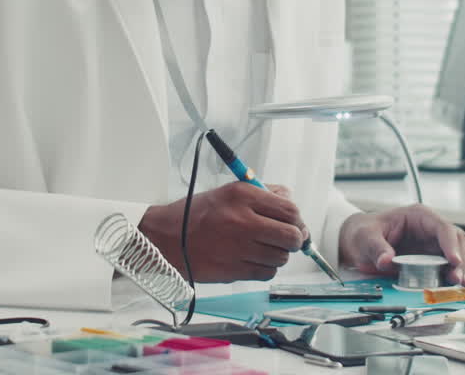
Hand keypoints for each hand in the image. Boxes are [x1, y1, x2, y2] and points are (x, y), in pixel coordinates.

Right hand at [138, 182, 306, 282]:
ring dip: (278, 254)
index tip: (296, 224)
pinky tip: (253, 259)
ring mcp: (238, 248)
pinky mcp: (233, 270)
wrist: (166, 238)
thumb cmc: (198, 214)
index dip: (298, 220)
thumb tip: (292, 205)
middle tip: (288, 239)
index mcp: (242, 196)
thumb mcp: (230, 192)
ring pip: (281, 258)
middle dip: (295, 239)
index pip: (290, 209)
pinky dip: (266, 268)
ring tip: (263, 248)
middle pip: (291, 236)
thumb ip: (264, 194)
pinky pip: (267, 273)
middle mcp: (242, 221)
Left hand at [338, 205, 464, 285]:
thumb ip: (376, 248)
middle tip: (459, 278)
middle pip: (457, 241)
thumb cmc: (364, 233)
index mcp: (418, 216)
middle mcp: (430, 229)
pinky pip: (451, 266)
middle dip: (461, 260)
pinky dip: (457, 274)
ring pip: (459, 253)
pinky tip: (461, 285)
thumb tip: (386, 260)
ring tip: (461, 284)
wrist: (359, 242)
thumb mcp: (366, 237)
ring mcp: (433, 244)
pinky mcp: (433, 259)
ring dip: (463, 269)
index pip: (442, 227)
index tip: (453, 260)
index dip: (451, 244)